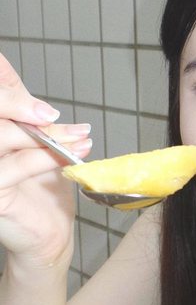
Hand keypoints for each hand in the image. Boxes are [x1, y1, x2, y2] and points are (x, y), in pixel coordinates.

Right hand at [0, 52, 91, 266]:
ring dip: (45, 134)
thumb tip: (22, 83)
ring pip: (1, 134)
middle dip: (18, 104)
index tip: (13, 72)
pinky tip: (74, 154)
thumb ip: (29, 115)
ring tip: (78, 138)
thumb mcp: (40, 142)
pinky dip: (47, 156)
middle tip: (50, 114)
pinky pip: (16, 166)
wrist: (48, 233)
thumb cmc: (42, 189)